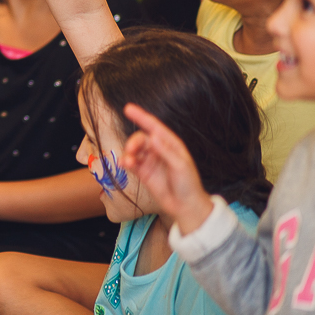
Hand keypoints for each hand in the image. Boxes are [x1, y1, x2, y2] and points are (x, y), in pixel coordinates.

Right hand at [121, 104, 215, 234]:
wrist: (186, 206)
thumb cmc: (189, 184)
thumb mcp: (180, 166)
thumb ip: (165, 151)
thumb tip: (152, 136)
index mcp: (171, 144)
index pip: (154, 126)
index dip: (141, 116)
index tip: (128, 108)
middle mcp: (159, 150)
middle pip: (141, 139)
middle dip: (133, 142)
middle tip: (131, 150)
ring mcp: (150, 161)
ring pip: (134, 150)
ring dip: (128, 153)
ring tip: (128, 162)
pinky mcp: (143, 172)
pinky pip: (131, 163)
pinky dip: (126, 162)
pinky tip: (125, 164)